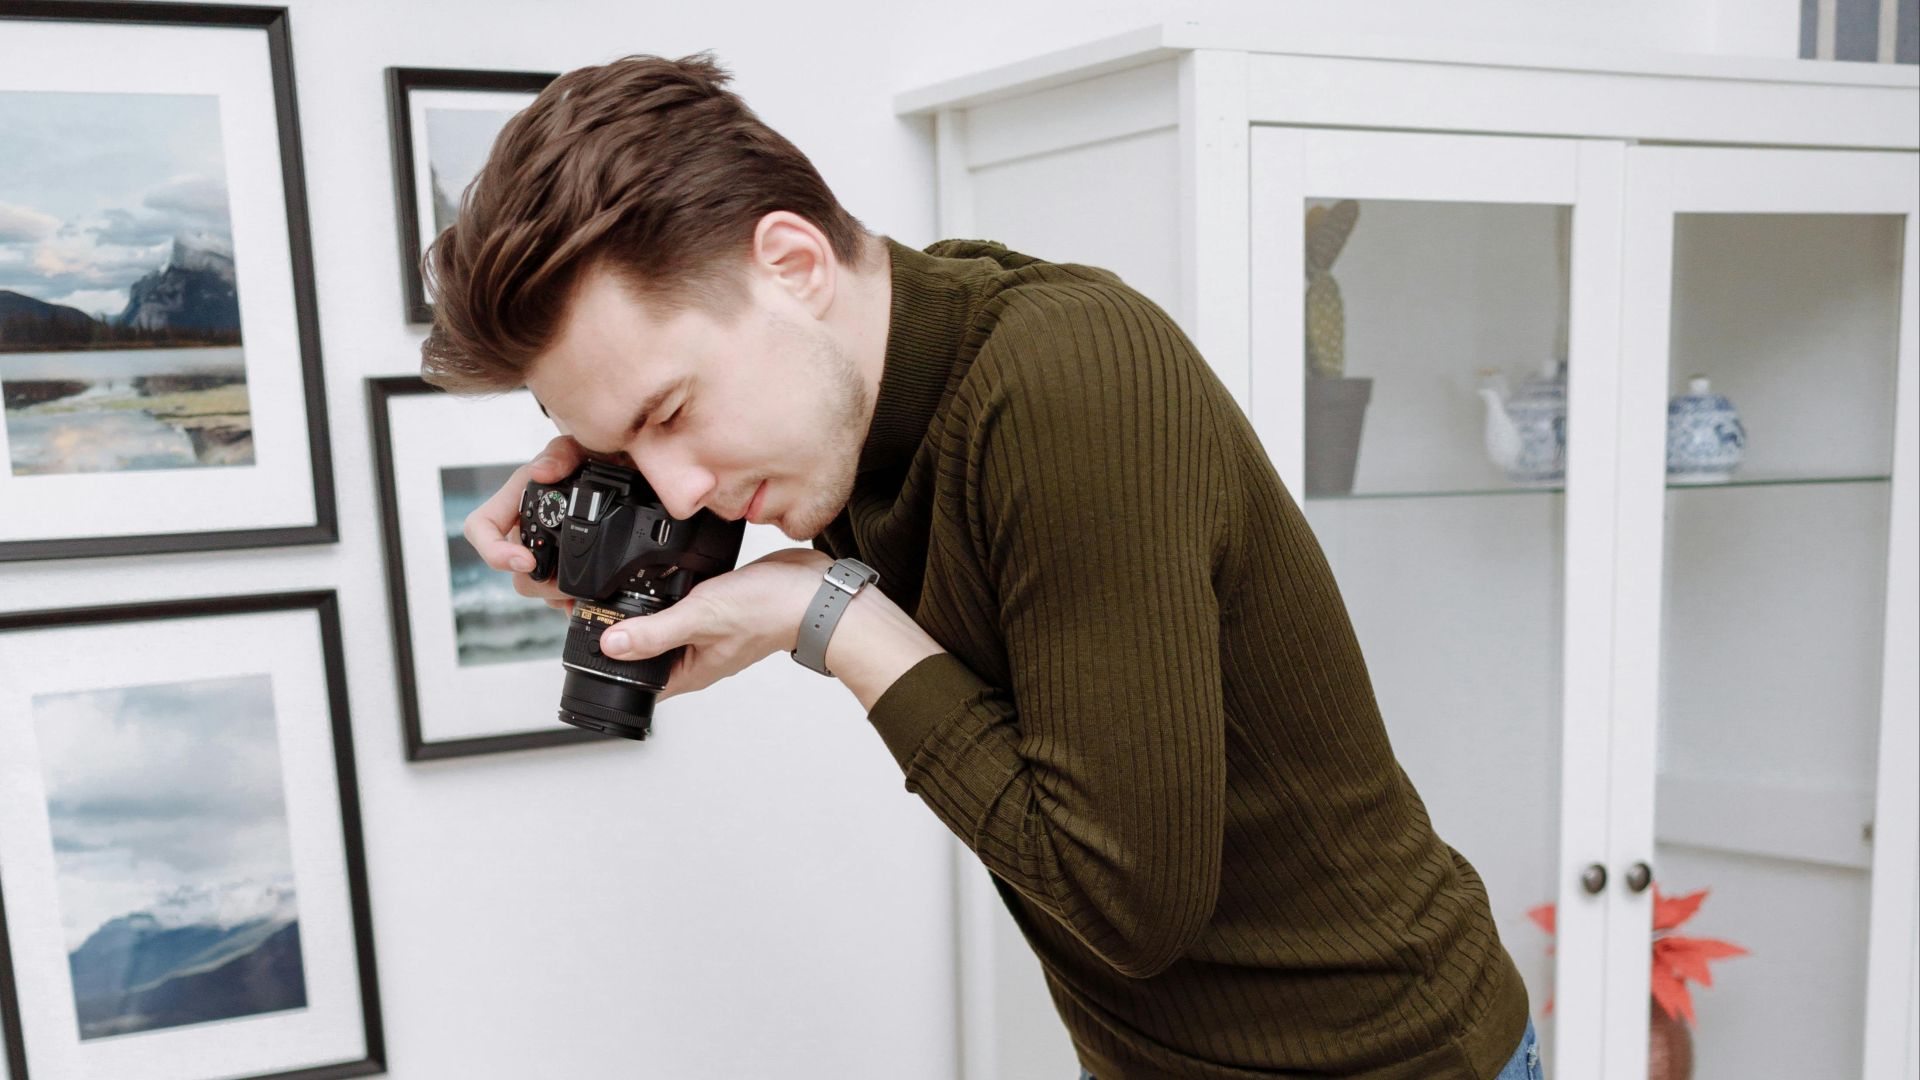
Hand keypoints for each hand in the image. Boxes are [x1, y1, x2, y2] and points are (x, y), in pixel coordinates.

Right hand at [462, 434, 586, 613]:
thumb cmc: (593, 456)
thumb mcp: (580, 447)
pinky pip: (557, 594)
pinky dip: (570, 600)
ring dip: (557, 593)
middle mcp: (524, 529)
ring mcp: (543, 551)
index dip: (494, 550)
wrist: (624, 473)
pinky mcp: (563, 567)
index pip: (480, 527)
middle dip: (540, 583)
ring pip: (536, 587)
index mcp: (517, 500)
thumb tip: (540, 472)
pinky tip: (589, 599)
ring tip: (583, 591)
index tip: (526, 561)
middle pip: (513, 571)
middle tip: (567, 585)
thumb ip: (561, 453)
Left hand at [597, 548, 832, 700]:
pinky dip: (668, 592)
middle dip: (618, 634)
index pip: (637, 682)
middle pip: (645, 652)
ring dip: (643, 612)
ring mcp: (708, 631)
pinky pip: (684, 604)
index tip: (581, 641)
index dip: (605, 666)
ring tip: (615, 591)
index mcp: (690, 670)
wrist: (814, 591)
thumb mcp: (702, 618)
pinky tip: (660, 575)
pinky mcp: (718, 606)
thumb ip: (655, 633)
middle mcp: (697, 654)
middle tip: (590, 609)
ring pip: (663, 626)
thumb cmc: (770, 612)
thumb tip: (611, 645)